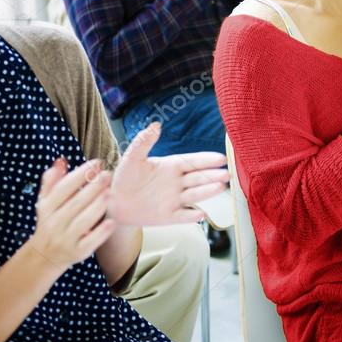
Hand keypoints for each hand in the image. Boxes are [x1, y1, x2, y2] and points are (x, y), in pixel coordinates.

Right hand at [28, 158, 115, 272]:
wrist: (46, 255)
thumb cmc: (51, 220)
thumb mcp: (47, 201)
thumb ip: (53, 181)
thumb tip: (61, 161)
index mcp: (47, 208)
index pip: (63, 188)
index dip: (80, 174)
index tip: (96, 163)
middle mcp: (55, 223)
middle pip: (75, 203)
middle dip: (92, 187)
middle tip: (107, 174)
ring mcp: (66, 239)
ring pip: (83, 221)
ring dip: (97, 206)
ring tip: (110, 193)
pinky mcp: (78, 252)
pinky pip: (91, 242)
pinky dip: (101, 232)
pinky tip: (111, 221)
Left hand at [109, 122, 229, 225]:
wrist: (114, 202)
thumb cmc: (125, 177)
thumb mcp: (133, 157)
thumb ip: (143, 141)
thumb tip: (156, 125)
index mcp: (171, 166)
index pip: (193, 162)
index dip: (207, 160)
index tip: (221, 158)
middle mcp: (177, 183)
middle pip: (199, 178)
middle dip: (214, 175)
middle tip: (227, 173)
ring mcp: (174, 199)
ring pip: (195, 195)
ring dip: (208, 191)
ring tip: (220, 187)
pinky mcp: (168, 216)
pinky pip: (182, 216)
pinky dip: (191, 215)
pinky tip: (201, 214)